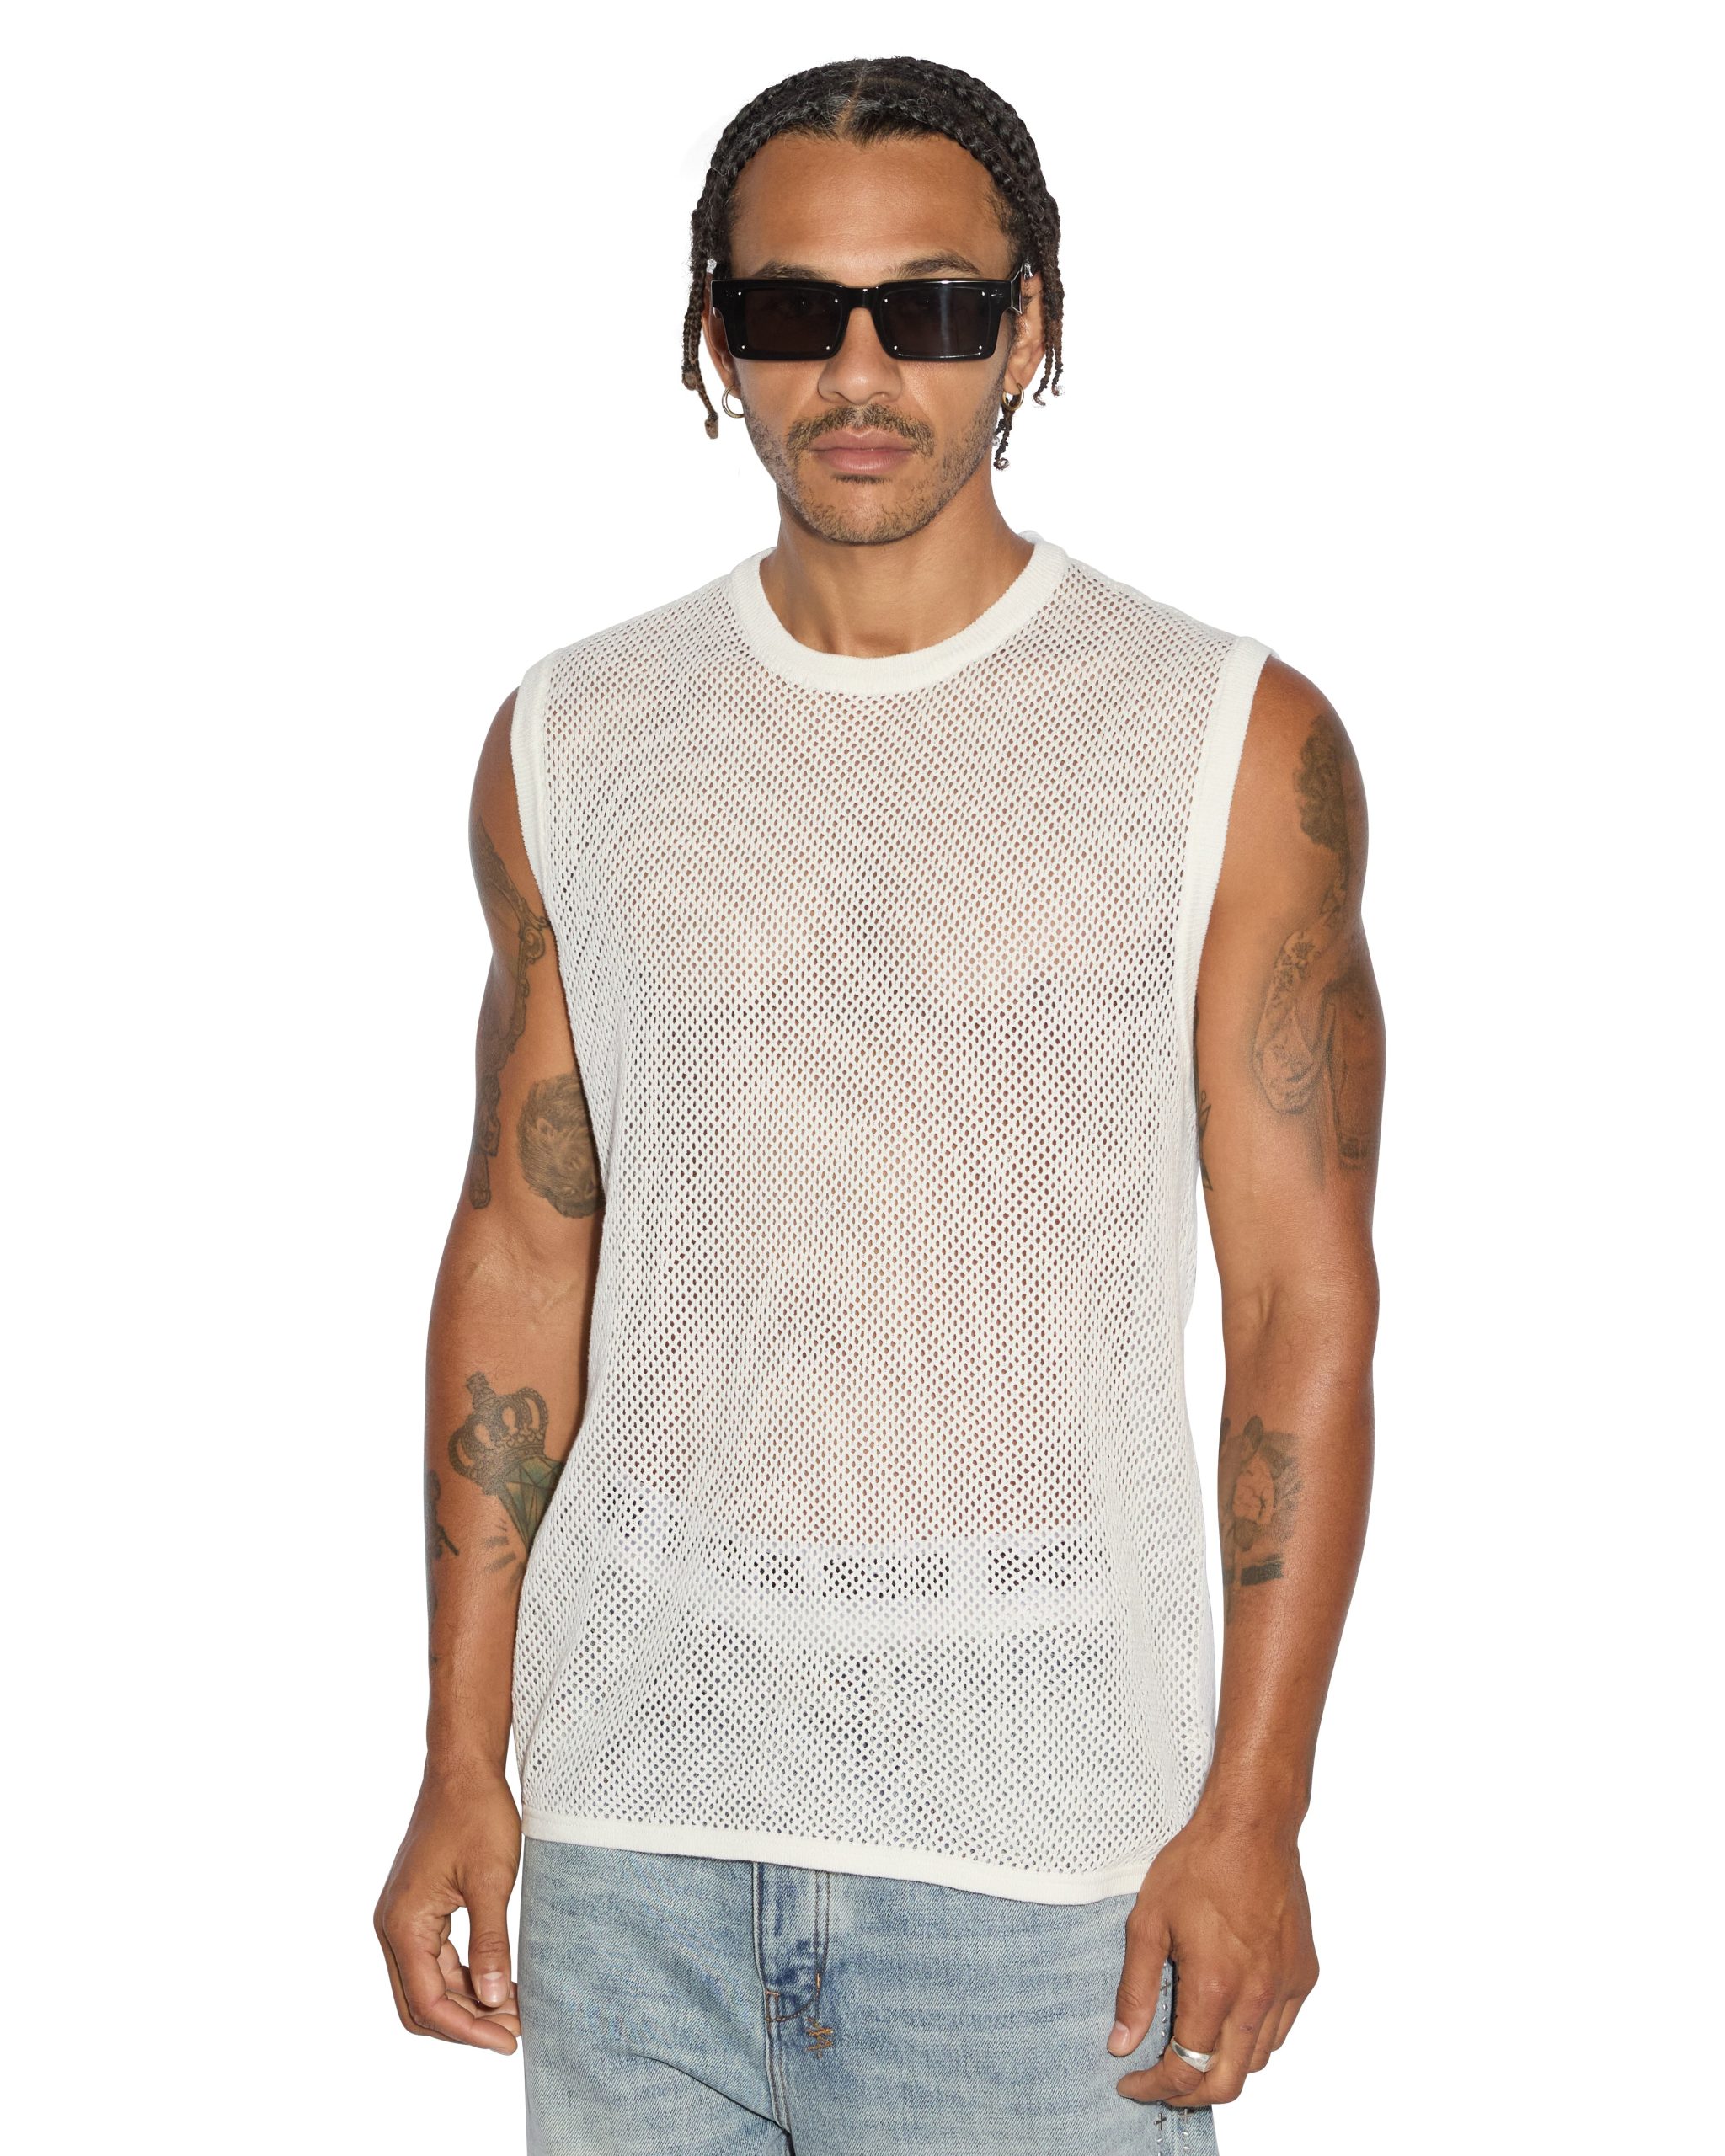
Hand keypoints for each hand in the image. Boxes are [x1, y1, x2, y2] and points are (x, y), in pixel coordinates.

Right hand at [374, 1761, 523, 2053]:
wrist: (462, 1769)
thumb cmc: (476, 1815)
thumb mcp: (491, 1881)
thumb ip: (490, 1943)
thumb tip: (495, 2000)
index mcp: (403, 1924)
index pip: (428, 2002)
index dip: (468, 2030)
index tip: (508, 2042)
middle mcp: (395, 1927)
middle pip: (421, 2003)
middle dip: (466, 2024)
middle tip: (515, 2033)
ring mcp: (405, 1919)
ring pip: (430, 1985)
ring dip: (469, 2002)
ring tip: (516, 2012)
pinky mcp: (420, 1910)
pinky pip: (437, 1960)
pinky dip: (466, 1977)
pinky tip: (502, 1984)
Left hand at [1108, 1803, 1318, 2108]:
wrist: (1253, 1826)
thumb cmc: (1199, 1865)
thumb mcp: (1148, 1922)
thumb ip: (1136, 1989)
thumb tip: (1121, 2043)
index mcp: (1215, 1987)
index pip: (1186, 2069)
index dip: (1155, 2087)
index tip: (1131, 2082)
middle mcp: (1257, 1996)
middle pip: (1228, 2082)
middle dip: (1189, 2094)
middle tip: (1160, 2082)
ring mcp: (1286, 1987)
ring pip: (1257, 2060)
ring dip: (1223, 2066)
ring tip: (1191, 2050)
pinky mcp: (1304, 1974)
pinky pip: (1280, 2030)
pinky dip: (1253, 2040)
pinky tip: (1229, 2018)